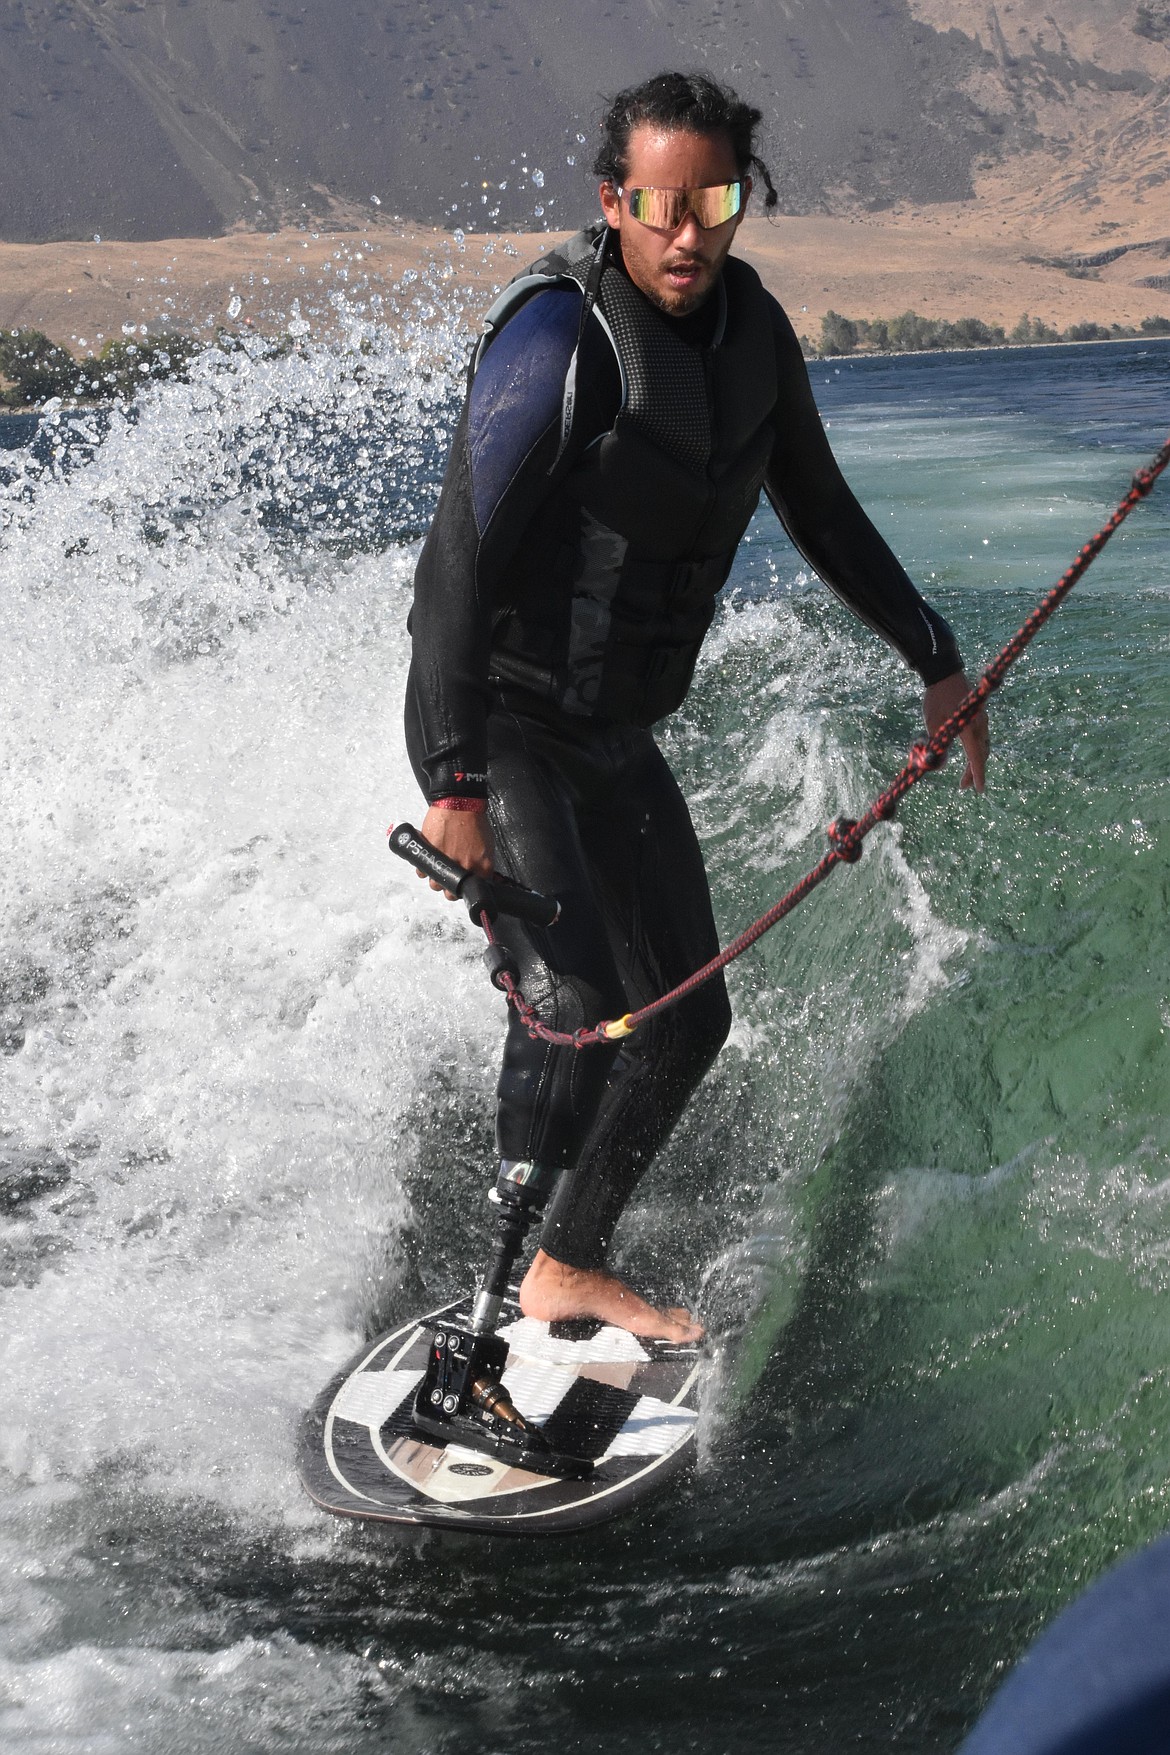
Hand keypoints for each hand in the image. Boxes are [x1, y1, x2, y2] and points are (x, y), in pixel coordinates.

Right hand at [417, 806, 494, 898]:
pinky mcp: (429, 856)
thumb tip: (478, 872)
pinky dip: (423, 868)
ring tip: (437, 867)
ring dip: (435, 879)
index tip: (463, 886)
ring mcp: (445, 864)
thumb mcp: (487, 843)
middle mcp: (463, 868)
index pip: (474, 890)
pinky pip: (422, 871)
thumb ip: (482, 862)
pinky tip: (428, 860)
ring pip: (435, 885)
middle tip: (449, 879)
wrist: (459, 802)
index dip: (467, 888)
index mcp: (481, 867)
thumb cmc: (474, 818)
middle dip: (449, 889)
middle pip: (452, 894)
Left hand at [923, 671, 989, 792]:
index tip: (979, 790)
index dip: (977, 775)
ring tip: (964, 777)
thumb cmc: (936, 698)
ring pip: (982, 746)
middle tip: (964, 787)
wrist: (945, 673)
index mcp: (970, 728)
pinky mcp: (979, 715)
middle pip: (981, 754)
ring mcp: (982, 719)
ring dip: (974, 762)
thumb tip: (938, 765)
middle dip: (973, 772)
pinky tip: (967, 756)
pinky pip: (981, 738)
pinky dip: (975, 750)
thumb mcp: (932, 724)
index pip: (975, 757)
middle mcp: (980, 725)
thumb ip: (937, 747)